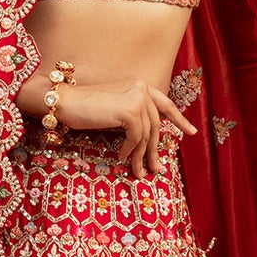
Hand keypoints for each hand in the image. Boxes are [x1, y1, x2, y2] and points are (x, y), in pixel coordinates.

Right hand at [56, 78, 196, 177]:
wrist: (64, 102)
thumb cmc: (84, 107)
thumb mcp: (114, 109)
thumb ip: (132, 115)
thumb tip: (148, 139)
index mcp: (138, 85)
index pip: (164, 103)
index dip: (179, 119)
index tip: (191, 132)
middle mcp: (141, 88)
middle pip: (156, 125)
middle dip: (156, 149)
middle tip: (156, 168)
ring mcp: (136, 97)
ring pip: (146, 134)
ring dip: (141, 156)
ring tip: (137, 171)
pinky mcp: (129, 110)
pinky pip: (136, 137)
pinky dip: (129, 150)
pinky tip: (121, 158)